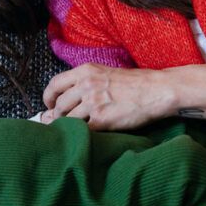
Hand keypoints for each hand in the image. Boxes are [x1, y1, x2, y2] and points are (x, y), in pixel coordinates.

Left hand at [41, 64, 170, 129]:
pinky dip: (81, 134)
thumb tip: (64, 98)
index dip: (48, 98)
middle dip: (57, 116)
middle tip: (61, 122)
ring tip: (75, 129)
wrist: (157, 90)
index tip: (49, 106)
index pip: (55, 84)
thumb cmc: (135, 83)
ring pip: (67, 119)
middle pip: (59, 105)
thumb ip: (84, 83)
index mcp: (86, 71)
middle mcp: (86, 85)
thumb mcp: (105, 73)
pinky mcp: (102, 120)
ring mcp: (93, 102)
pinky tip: (87, 134)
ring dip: (68, 126)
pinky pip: (82, 130)